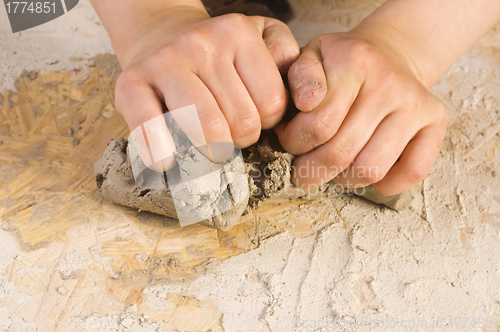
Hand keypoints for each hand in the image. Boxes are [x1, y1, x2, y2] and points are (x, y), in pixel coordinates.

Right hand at [114, 8, 298, 170]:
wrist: (158, 35)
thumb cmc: (216, 51)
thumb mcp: (261, 37)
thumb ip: (287, 58)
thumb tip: (303, 96)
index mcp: (237, 32)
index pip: (273, 103)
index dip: (267, 121)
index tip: (252, 115)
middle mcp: (201, 43)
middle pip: (244, 124)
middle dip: (241, 139)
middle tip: (229, 131)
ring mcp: (165, 62)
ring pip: (211, 133)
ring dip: (213, 150)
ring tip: (208, 141)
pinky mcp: (130, 82)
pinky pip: (150, 128)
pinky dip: (160, 152)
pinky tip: (166, 160)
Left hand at [276, 31, 447, 195]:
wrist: (390, 52)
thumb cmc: (342, 63)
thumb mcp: (312, 55)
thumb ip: (298, 76)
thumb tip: (306, 103)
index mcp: (354, 61)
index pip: (317, 126)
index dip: (294, 142)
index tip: (290, 140)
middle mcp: (389, 82)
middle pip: (340, 153)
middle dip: (311, 169)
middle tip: (303, 166)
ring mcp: (415, 104)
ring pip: (371, 169)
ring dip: (343, 179)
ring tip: (333, 167)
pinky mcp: (436, 121)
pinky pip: (411, 172)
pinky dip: (385, 184)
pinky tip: (366, 168)